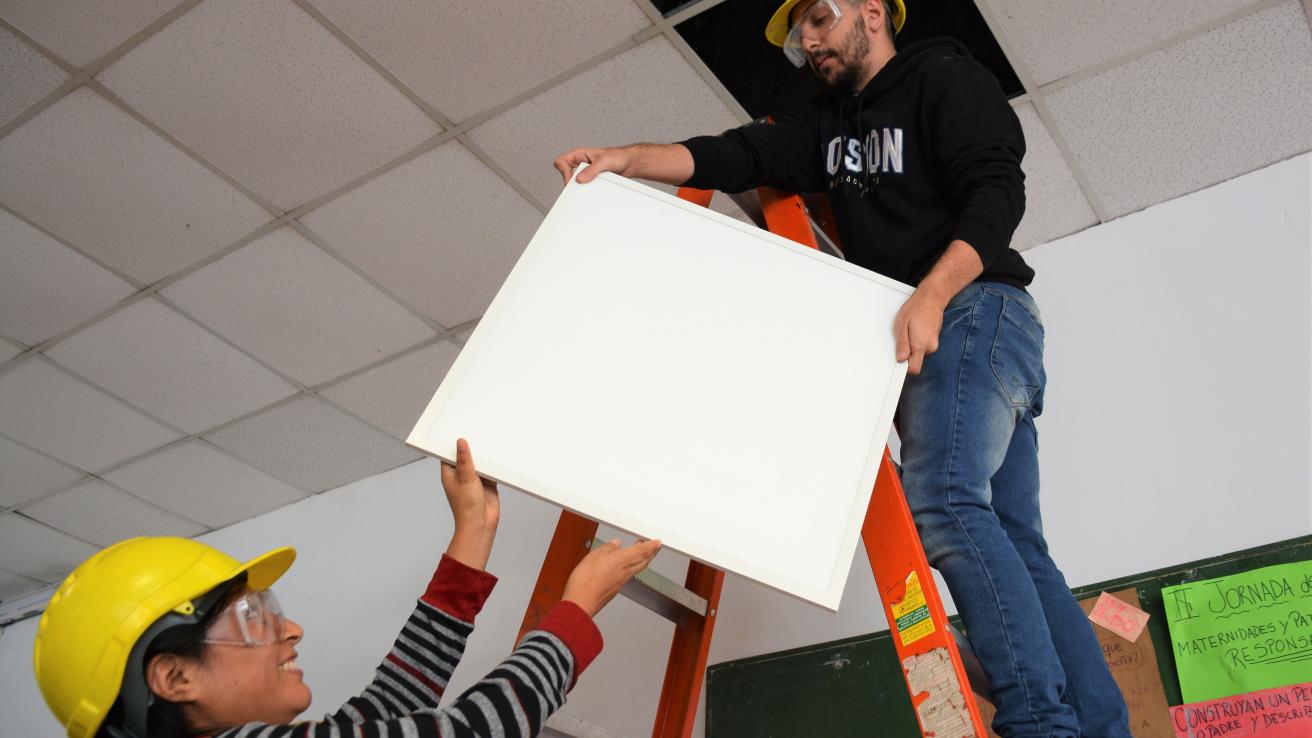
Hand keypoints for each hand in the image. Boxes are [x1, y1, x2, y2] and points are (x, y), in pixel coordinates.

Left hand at [441, 438, 499, 568]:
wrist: (481, 524)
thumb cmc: (466, 507)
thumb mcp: (465, 478)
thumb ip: (464, 460)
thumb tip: (460, 442)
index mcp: (450, 473)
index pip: (449, 453)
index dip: (453, 442)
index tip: (458, 428)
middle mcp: (462, 474)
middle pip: (466, 455)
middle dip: (472, 446)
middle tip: (477, 429)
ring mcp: (475, 478)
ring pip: (479, 461)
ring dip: (484, 455)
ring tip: (489, 438)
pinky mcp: (487, 482)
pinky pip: (491, 469)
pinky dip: (494, 464)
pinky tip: (499, 454)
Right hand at [553, 146, 634, 185]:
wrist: (629, 163)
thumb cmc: (618, 156)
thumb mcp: (604, 162)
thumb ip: (591, 170)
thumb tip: (579, 178)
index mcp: (579, 154)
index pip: (561, 162)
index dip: (564, 172)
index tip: (573, 179)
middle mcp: (580, 162)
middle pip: (565, 174)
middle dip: (572, 181)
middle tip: (581, 185)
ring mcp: (585, 171)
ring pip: (574, 181)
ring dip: (580, 186)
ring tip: (590, 185)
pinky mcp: (591, 179)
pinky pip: (583, 185)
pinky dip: (586, 189)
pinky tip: (594, 188)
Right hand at [562, 538, 662, 616]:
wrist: (581, 602)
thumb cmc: (585, 581)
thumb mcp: (594, 556)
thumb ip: (607, 548)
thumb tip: (616, 544)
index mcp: (621, 560)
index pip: (642, 551)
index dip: (651, 546)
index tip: (658, 542)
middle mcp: (625, 572)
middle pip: (643, 561)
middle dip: (651, 553)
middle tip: (655, 546)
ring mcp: (622, 581)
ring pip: (638, 568)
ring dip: (644, 560)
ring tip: (644, 553)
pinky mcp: (616, 588)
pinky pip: (630, 575)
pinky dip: (633, 567)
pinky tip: (628, 566)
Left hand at [894, 286, 948, 374]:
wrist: (932, 297)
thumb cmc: (917, 307)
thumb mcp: (902, 324)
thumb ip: (902, 344)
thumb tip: (900, 359)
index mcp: (921, 345)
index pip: (914, 368)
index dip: (905, 367)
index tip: (899, 361)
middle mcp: (930, 347)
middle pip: (915, 360)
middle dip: (907, 352)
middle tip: (903, 337)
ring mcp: (934, 343)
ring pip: (919, 352)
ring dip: (912, 345)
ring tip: (910, 330)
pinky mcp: (934, 339)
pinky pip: (923, 346)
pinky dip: (917, 340)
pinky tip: (915, 329)